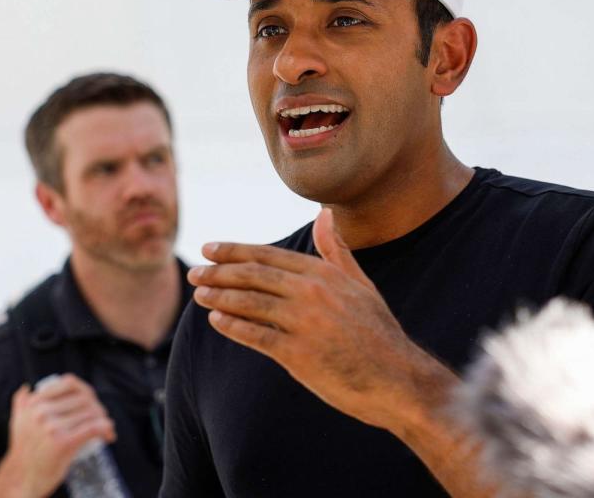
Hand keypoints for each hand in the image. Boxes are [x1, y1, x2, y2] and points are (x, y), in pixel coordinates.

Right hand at [0, 374, 115, 497]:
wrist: (21, 480)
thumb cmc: (24, 452)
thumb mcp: (17, 422)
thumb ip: (21, 402)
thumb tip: (28, 387)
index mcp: (33, 403)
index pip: (70, 383)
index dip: (86, 391)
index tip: (92, 402)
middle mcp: (41, 412)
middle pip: (84, 399)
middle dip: (98, 408)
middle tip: (102, 419)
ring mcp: (52, 427)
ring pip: (91, 413)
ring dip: (104, 420)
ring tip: (106, 429)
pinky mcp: (63, 443)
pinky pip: (93, 428)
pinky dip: (106, 428)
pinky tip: (109, 435)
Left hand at [189, 208, 453, 430]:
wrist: (398, 379)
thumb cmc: (379, 332)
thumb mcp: (361, 285)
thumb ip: (336, 251)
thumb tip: (324, 215)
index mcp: (324, 274)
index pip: (268, 255)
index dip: (235, 251)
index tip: (210, 249)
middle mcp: (312, 293)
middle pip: (253, 275)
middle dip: (219, 272)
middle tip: (195, 272)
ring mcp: (305, 323)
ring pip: (250, 303)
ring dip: (220, 297)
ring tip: (199, 295)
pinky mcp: (299, 354)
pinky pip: (257, 336)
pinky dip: (233, 327)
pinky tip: (217, 321)